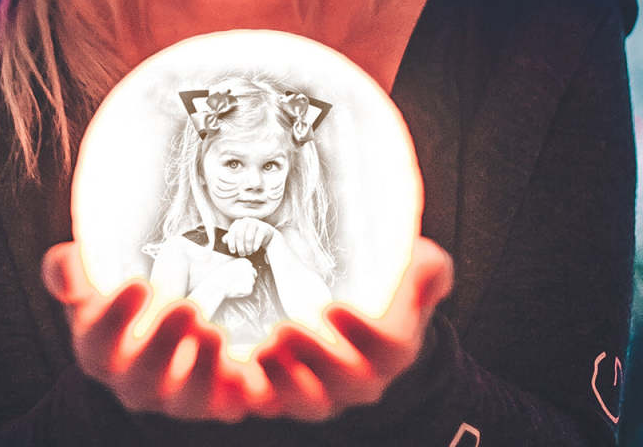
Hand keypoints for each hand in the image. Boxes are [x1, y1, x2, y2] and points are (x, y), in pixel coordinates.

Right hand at [41, 241, 254, 420]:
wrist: (161, 334)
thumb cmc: (122, 309)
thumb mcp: (92, 287)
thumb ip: (70, 273)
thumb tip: (65, 256)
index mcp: (100, 353)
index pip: (97, 346)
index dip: (115, 319)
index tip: (138, 283)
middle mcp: (135, 382)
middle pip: (144, 379)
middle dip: (164, 345)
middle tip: (188, 307)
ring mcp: (175, 396)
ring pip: (187, 400)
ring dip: (202, 370)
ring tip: (215, 331)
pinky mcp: (215, 400)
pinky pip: (228, 405)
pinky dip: (240, 392)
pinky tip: (249, 369)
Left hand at [222, 217, 275, 255]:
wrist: (265, 233)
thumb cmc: (249, 236)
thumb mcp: (240, 236)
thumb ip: (231, 238)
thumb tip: (224, 240)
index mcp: (238, 222)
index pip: (232, 232)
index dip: (231, 243)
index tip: (233, 251)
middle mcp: (246, 221)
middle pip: (239, 235)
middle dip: (240, 247)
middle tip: (242, 254)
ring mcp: (256, 223)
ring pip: (249, 237)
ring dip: (248, 248)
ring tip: (249, 252)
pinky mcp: (264, 228)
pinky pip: (258, 237)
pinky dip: (256, 245)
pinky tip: (255, 249)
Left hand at [254, 237, 453, 420]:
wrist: (357, 331)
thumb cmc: (383, 297)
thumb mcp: (408, 277)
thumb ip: (424, 268)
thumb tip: (428, 257)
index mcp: (392, 349)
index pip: (389, 350)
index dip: (363, 334)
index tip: (332, 306)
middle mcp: (360, 378)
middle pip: (345, 384)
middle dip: (316, 359)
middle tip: (284, 329)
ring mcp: (323, 391)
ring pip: (307, 403)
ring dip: (283, 381)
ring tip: (262, 349)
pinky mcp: (286, 393)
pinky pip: (270, 405)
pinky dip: (250, 393)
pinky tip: (232, 368)